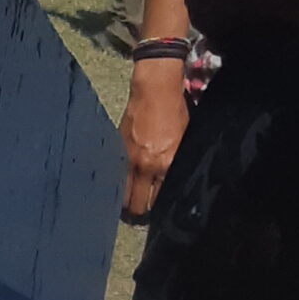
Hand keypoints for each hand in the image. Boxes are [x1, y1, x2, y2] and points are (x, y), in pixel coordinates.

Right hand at [120, 56, 189, 219]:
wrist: (154, 89)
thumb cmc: (173, 109)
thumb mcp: (182, 137)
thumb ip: (174, 162)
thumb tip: (168, 180)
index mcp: (166, 163)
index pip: (157, 199)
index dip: (156, 207)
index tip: (155, 209)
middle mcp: (145, 167)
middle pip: (137, 205)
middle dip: (139, 211)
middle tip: (140, 210)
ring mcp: (128, 161)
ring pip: (122, 196)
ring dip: (126, 201)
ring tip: (129, 199)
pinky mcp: (116, 153)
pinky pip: (116, 178)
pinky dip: (118, 184)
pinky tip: (121, 184)